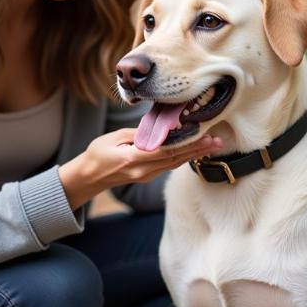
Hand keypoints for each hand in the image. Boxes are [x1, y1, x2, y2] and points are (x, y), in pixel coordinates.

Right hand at [59, 128, 222, 209]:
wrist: (89, 177)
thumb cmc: (98, 153)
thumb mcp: (114, 138)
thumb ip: (137, 134)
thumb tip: (158, 129)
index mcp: (133, 159)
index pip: (166, 151)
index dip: (186, 144)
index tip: (204, 137)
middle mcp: (143, 171)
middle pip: (175, 159)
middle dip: (197, 150)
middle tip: (217, 141)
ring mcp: (145, 175)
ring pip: (174, 163)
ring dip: (193, 154)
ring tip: (211, 146)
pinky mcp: (147, 176)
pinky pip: (168, 165)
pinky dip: (182, 157)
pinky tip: (193, 151)